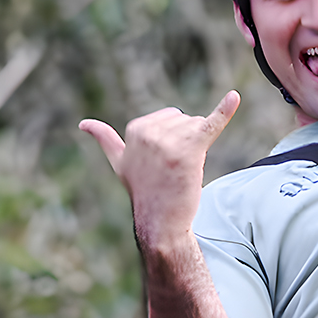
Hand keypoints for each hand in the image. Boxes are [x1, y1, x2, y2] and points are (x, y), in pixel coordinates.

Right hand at [79, 91, 239, 253]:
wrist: (160, 220)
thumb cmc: (143, 190)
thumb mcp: (119, 161)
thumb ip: (105, 139)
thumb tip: (83, 123)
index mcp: (135, 128)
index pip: (171, 117)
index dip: (173, 138)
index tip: (161, 161)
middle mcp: (150, 132)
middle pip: (187, 120)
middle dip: (186, 140)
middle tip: (173, 168)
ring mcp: (169, 140)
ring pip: (199, 126)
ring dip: (197, 147)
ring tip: (182, 169)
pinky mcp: (191, 149)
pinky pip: (211, 124)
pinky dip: (225, 110)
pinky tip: (234, 97)